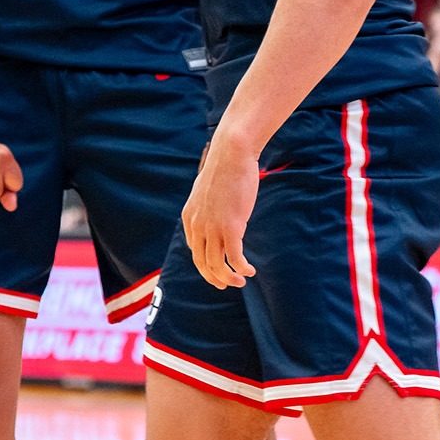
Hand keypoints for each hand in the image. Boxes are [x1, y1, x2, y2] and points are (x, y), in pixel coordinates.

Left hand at [181, 133, 259, 288]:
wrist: (231, 155)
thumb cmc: (224, 168)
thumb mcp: (207, 190)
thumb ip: (207, 205)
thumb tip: (216, 210)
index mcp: (189, 217)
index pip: (195, 250)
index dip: (206, 264)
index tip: (219, 268)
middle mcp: (197, 226)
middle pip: (202, 262)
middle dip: (214, 277)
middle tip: (226, 284)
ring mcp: (213, 228)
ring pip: (217, 264)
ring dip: (229, 277)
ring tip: (241, 281)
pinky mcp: (231, 227)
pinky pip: (235, 257)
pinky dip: (242, 268)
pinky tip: (250, 270)